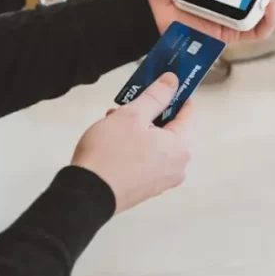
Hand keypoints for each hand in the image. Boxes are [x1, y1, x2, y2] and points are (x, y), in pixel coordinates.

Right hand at [72, 73, 192, 213]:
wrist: (86, 194)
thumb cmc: (111, 153)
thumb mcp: (133, 115)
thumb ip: (156, 95)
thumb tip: (173, 81)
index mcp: (182, 147)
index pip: (188, 111)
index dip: (174, 94)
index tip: (160, 83)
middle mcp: (178, 166)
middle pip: (171, 128)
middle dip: (150, 113)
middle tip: (128, 105)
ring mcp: (162, 180)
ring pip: (157, 144)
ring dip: (139, 129)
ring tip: (114, 120)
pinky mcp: (146, 189)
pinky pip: (147, 160)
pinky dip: (136, 147)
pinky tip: (114, 141)